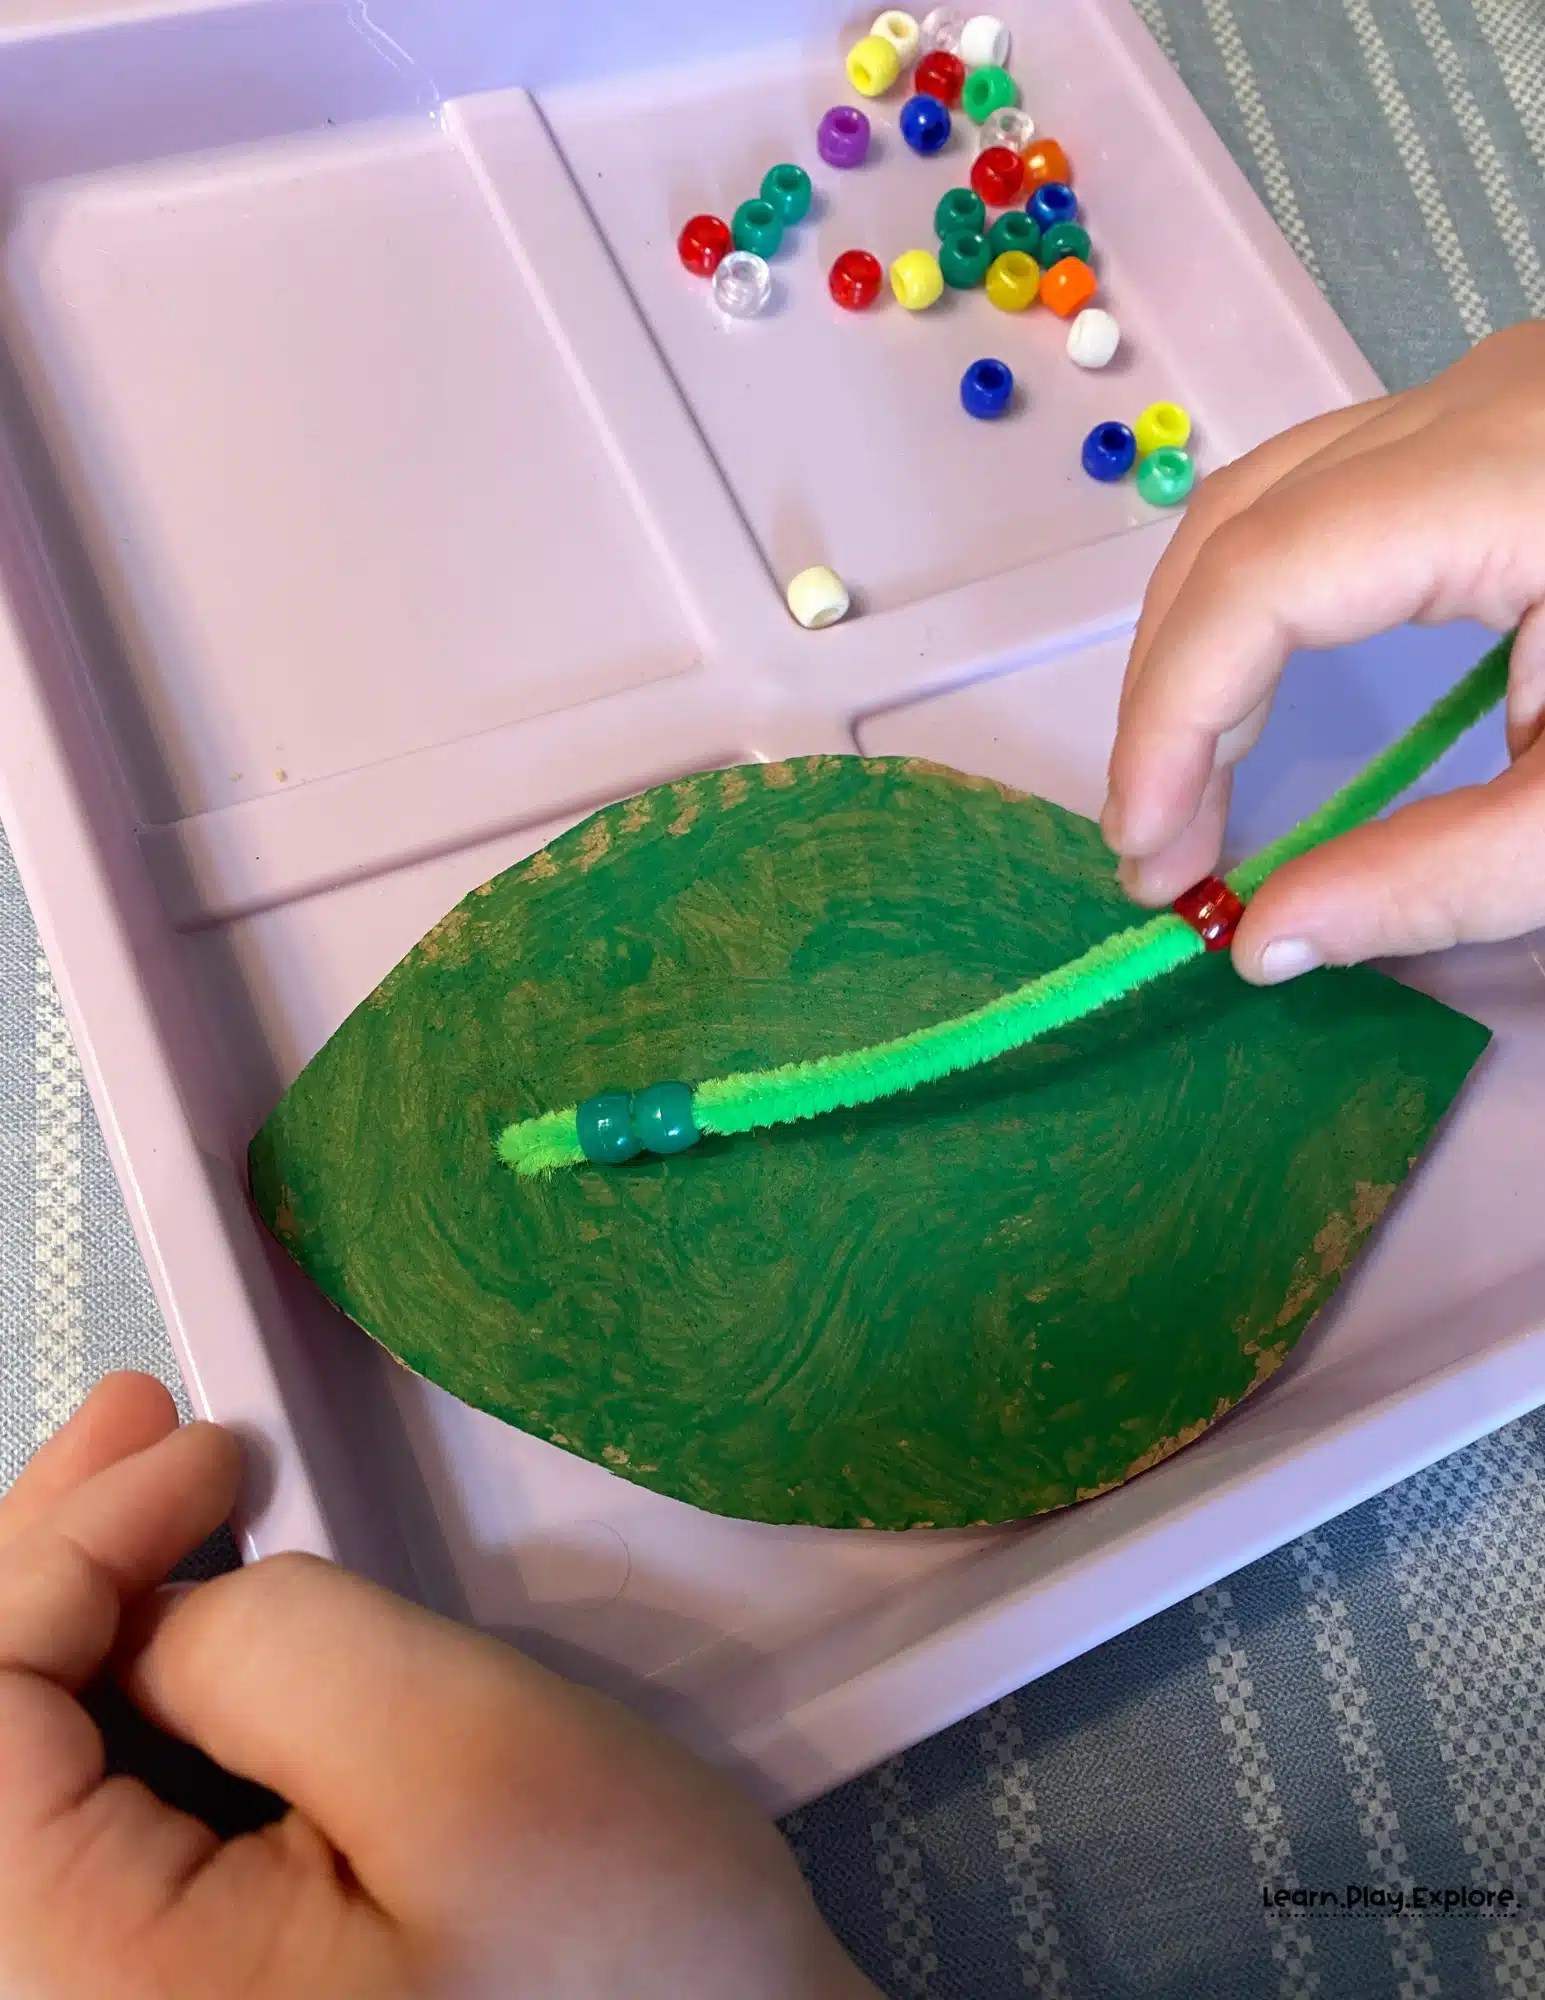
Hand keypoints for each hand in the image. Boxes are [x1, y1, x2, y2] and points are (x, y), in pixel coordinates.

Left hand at [0, 1374, 877, 1999]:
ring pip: (38, 1788)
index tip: (192, 1452)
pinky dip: (133, 1706)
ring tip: (156, 1493)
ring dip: (85, 1625)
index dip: (59, 1551)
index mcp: (102, 1997)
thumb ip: (273, 1642)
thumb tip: (160, 1609)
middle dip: (52, 1568)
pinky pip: (105, 1838)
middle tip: (137, 1430)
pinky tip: (180, 1622)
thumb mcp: (466, 1757)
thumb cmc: (632, 1965)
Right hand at [1103, 322, 1544, 980]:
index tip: (1154, 863)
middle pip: (1236, 525)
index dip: (1171, 724)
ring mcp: (1493, 395)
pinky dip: (1265, 607)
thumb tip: (1268, 942)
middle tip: (1161, 845)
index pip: (1262, 582)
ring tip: (1192, 783)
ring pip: (1267, 497)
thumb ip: (1440, 881)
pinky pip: (1326, 497)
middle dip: (1168, 694)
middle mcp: (1481, 402)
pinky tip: (1272, 701)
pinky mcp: (1508, 422)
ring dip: (1203, 645)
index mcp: (1516, 473)